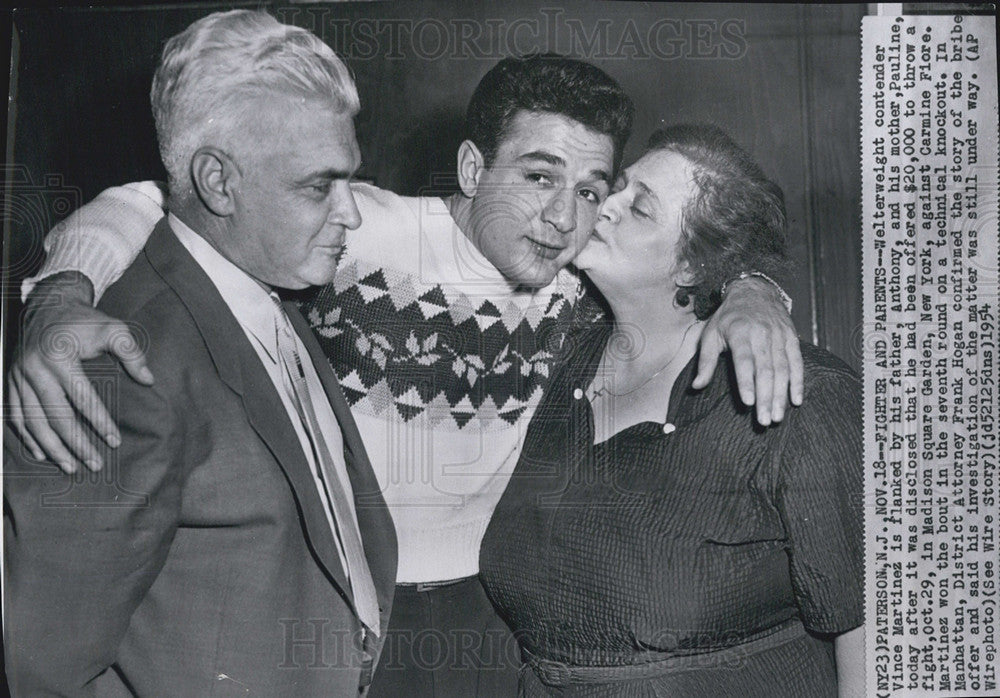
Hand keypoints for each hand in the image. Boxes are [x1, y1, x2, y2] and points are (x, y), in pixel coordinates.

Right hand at [6, 272, 153, 472]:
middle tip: (95, 464)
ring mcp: (18, 377)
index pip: (83, 399)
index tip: (115, 443)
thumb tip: (149, 379)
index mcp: (60, 357)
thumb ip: (132, 352)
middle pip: (55, 416)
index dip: (100, 423)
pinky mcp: (10, 381)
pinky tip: (42, 454)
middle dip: (75, 444)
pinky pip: (14, 415)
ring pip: (32, 421)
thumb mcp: (113, 328)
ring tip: (71, 467)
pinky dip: (27, 437)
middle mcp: (34, 369)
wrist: (48, 305)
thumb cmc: (85, 321)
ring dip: (52, 448)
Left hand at [693, 277, 802, 424]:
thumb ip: (705, 362)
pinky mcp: (792, 338)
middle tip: (764, 421)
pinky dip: (798, 382)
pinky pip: (797, 363)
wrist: (754, 291)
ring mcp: (779, 336)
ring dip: (781, 395)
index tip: (748, 403)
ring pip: (783, 369)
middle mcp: (762, 334)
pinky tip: (796, 401)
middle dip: (766, 397)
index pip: (744, 361)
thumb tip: (697, 387)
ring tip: (777, 417)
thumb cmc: (728, 317)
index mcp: (740, 332)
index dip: (747, 382)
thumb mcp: (711, 334)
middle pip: (765, 370)